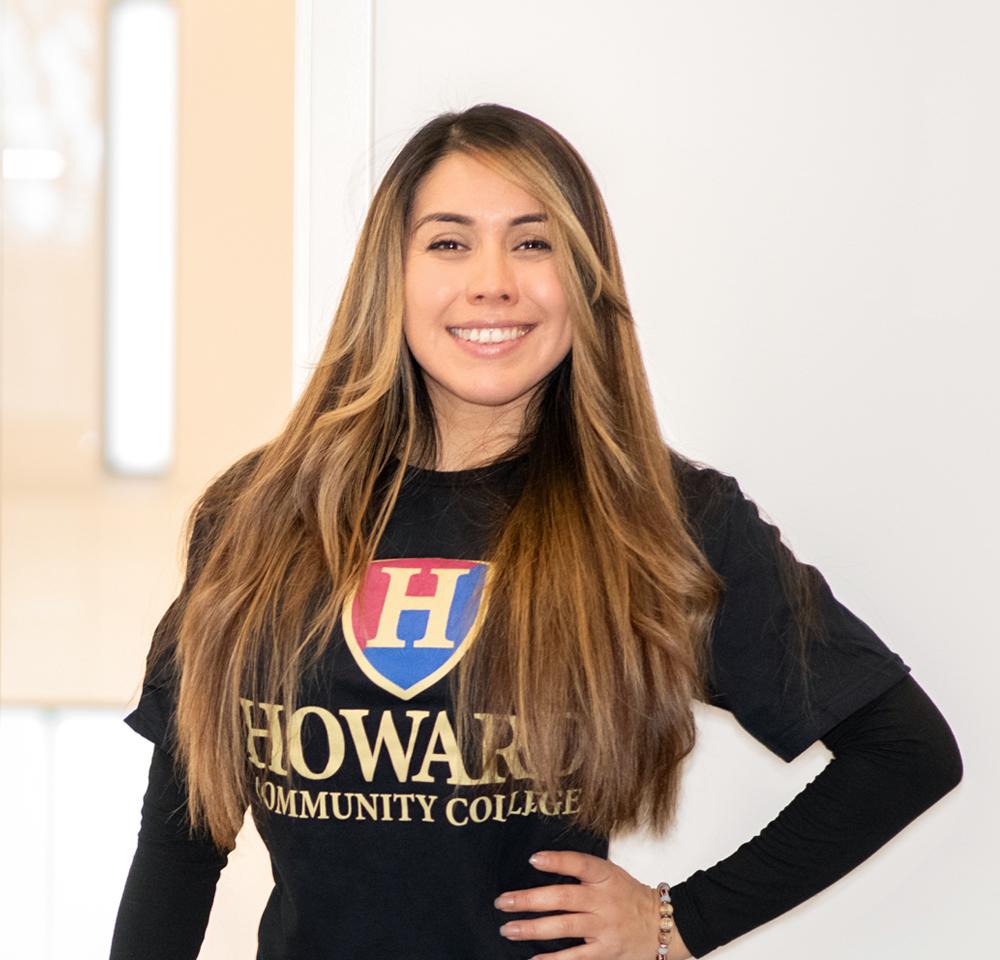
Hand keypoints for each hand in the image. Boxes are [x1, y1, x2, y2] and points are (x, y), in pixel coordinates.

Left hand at [495, 850, 690, 959]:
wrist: (663, 924)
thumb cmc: (629, 895)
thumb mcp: (610, 874)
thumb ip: (582, 870)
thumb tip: (541, 864)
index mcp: (605, 876)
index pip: (579, 864)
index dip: (557, 861)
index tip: (533, 859)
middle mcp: (603, 901)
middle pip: (563, 898)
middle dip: (529, 900)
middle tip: (503, 902)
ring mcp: (604, 927)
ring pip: (564, 927)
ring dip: (532, 928)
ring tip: (509, 929)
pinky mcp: (605, 951)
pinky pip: (575, 957)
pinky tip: (532, 959)